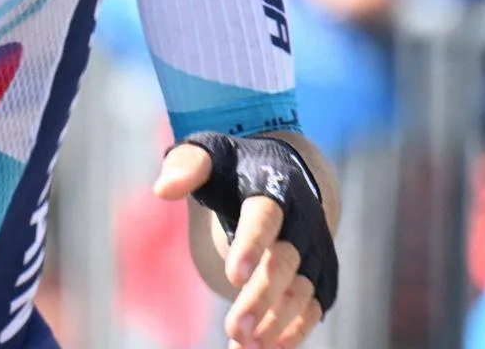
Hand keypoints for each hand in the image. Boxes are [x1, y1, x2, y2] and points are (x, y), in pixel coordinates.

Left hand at [156, 135, 336, 347]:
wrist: (287, 177)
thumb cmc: (236, 169)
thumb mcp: (211, 155)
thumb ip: (186, 166)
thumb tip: (162, 190)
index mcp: (274, 188)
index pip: (265, 218)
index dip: (251, 245)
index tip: (233, 276)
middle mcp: (302, 221)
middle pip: (285, 263)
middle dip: (262, 297)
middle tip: (235, 329)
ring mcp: (315, 252)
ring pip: (303, 293)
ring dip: (276, 322)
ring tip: (244, 344)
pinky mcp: (321, 277)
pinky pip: (312, 310)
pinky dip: (292, 333)